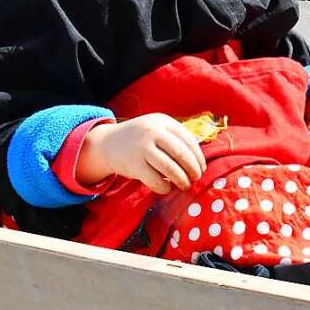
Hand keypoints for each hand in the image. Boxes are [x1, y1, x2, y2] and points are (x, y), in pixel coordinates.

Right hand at [76, 114, 205, 193]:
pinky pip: (154, 180)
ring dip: (181, 179)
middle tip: (197, 178)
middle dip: (193, 168)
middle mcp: (153, 132)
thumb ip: (176, 138)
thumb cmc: (140, 138)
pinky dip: (164, 187)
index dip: (198, 156)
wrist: (108, 142)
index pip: (188, 140)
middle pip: (181, 153)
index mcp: (163, 122)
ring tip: (185, 185)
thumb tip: (199, 161)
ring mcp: (142, 148)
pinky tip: (167, 188)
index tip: (202, 167)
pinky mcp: (133, 164)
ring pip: (170, 168)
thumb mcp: (157, 128)